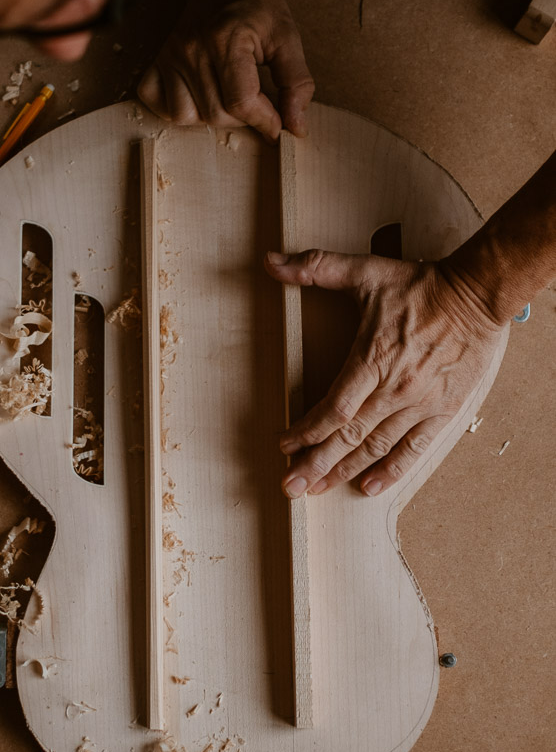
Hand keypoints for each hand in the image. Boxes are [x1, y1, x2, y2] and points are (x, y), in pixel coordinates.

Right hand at [138, 0, 313, 140]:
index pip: (242, 102)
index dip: (265, 121)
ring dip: (211, 117)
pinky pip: (158, 104)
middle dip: (243, 119)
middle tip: (257, 104)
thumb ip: (295, 82)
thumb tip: (296, 125)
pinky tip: (197, 98)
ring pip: (186, 116)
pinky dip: (177, 110)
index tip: (277, 125)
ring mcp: (171, 56)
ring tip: (227, 99)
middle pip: (215, 114)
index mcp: (228, 41)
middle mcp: (193, 50)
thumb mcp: (287, 36)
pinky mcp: (158, 60)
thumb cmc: (257, 3)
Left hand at [265, 250, 505, 496]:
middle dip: (316, 464)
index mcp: (373, 360)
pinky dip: (392, 470)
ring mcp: (420, 403)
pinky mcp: (443, 410)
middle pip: (349, 437)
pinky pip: (415, 447)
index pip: (333, 409)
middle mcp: (395, 389)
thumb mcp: (365, 271)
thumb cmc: (421, 285)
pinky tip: (369, 486)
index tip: (284, 444)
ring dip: (344, 470)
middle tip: (289, 487)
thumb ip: (316, 268)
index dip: (306, 430)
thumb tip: (272, 262)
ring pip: (376, 446)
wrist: (479, 295)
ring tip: (316, 489)